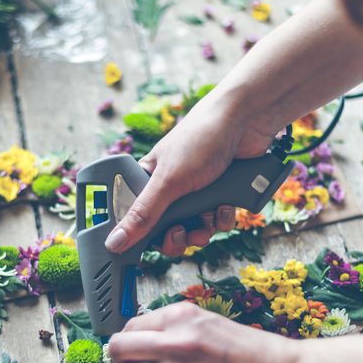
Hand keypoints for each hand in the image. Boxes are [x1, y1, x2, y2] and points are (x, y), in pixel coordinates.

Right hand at [103, 92, 277, 256]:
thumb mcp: (168, 181)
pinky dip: (223, 216)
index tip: (154, 242)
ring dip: (205, 227)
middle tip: (184, 233)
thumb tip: (115, 242)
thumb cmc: (200, 138)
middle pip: (168, 229)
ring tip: (209, 215)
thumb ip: (143, 215)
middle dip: (180, 235)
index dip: (144, 235)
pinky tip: (227, 203)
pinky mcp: (221, 193)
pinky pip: (218, 220)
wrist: (247, 120)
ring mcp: (197, 191)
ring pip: (196, 227)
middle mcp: (171, 187)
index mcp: (149, 180)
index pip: (138, 219)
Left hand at [107, 302, 297, 362]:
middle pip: (117, 351)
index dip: (130, 340)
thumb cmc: (252, 350)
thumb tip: (140, 336)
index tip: (138, 350)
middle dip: (123, 360)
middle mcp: (177, 344)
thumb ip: (175, 325)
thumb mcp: (210, 321)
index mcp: (182, 318)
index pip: (130, 327)